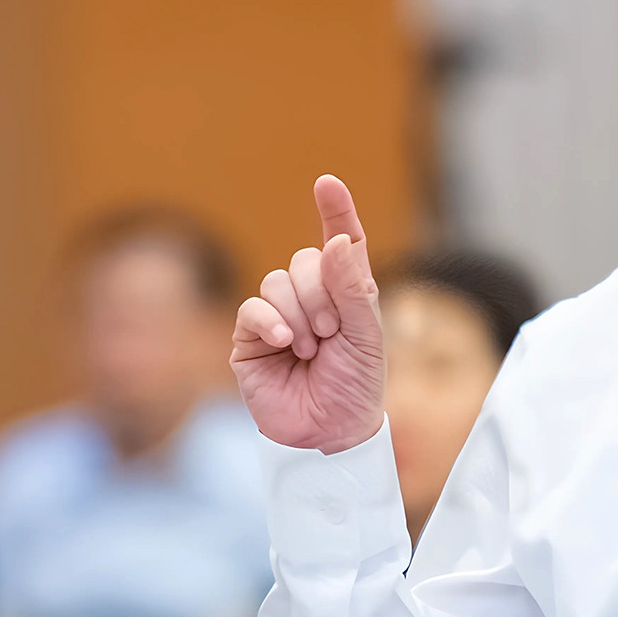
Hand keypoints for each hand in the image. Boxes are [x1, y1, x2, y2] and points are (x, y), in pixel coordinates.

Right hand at [232, 175, 385, 452]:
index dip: (335, 211)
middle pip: (303, 262)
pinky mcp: (250, 339)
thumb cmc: (356, 386)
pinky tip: (284, 344)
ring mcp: (277, 316)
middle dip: (321, 295)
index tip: (327, 184)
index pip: (340, 242)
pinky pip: (253, 308)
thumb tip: (337, 243)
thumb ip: (353, 289)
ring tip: (311, 348)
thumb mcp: (367, 336)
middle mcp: (310, 299)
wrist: (330, 432)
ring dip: (299, 314)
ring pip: (276, 282)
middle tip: (332, 332)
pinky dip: (270, 321)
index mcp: (346, 292)